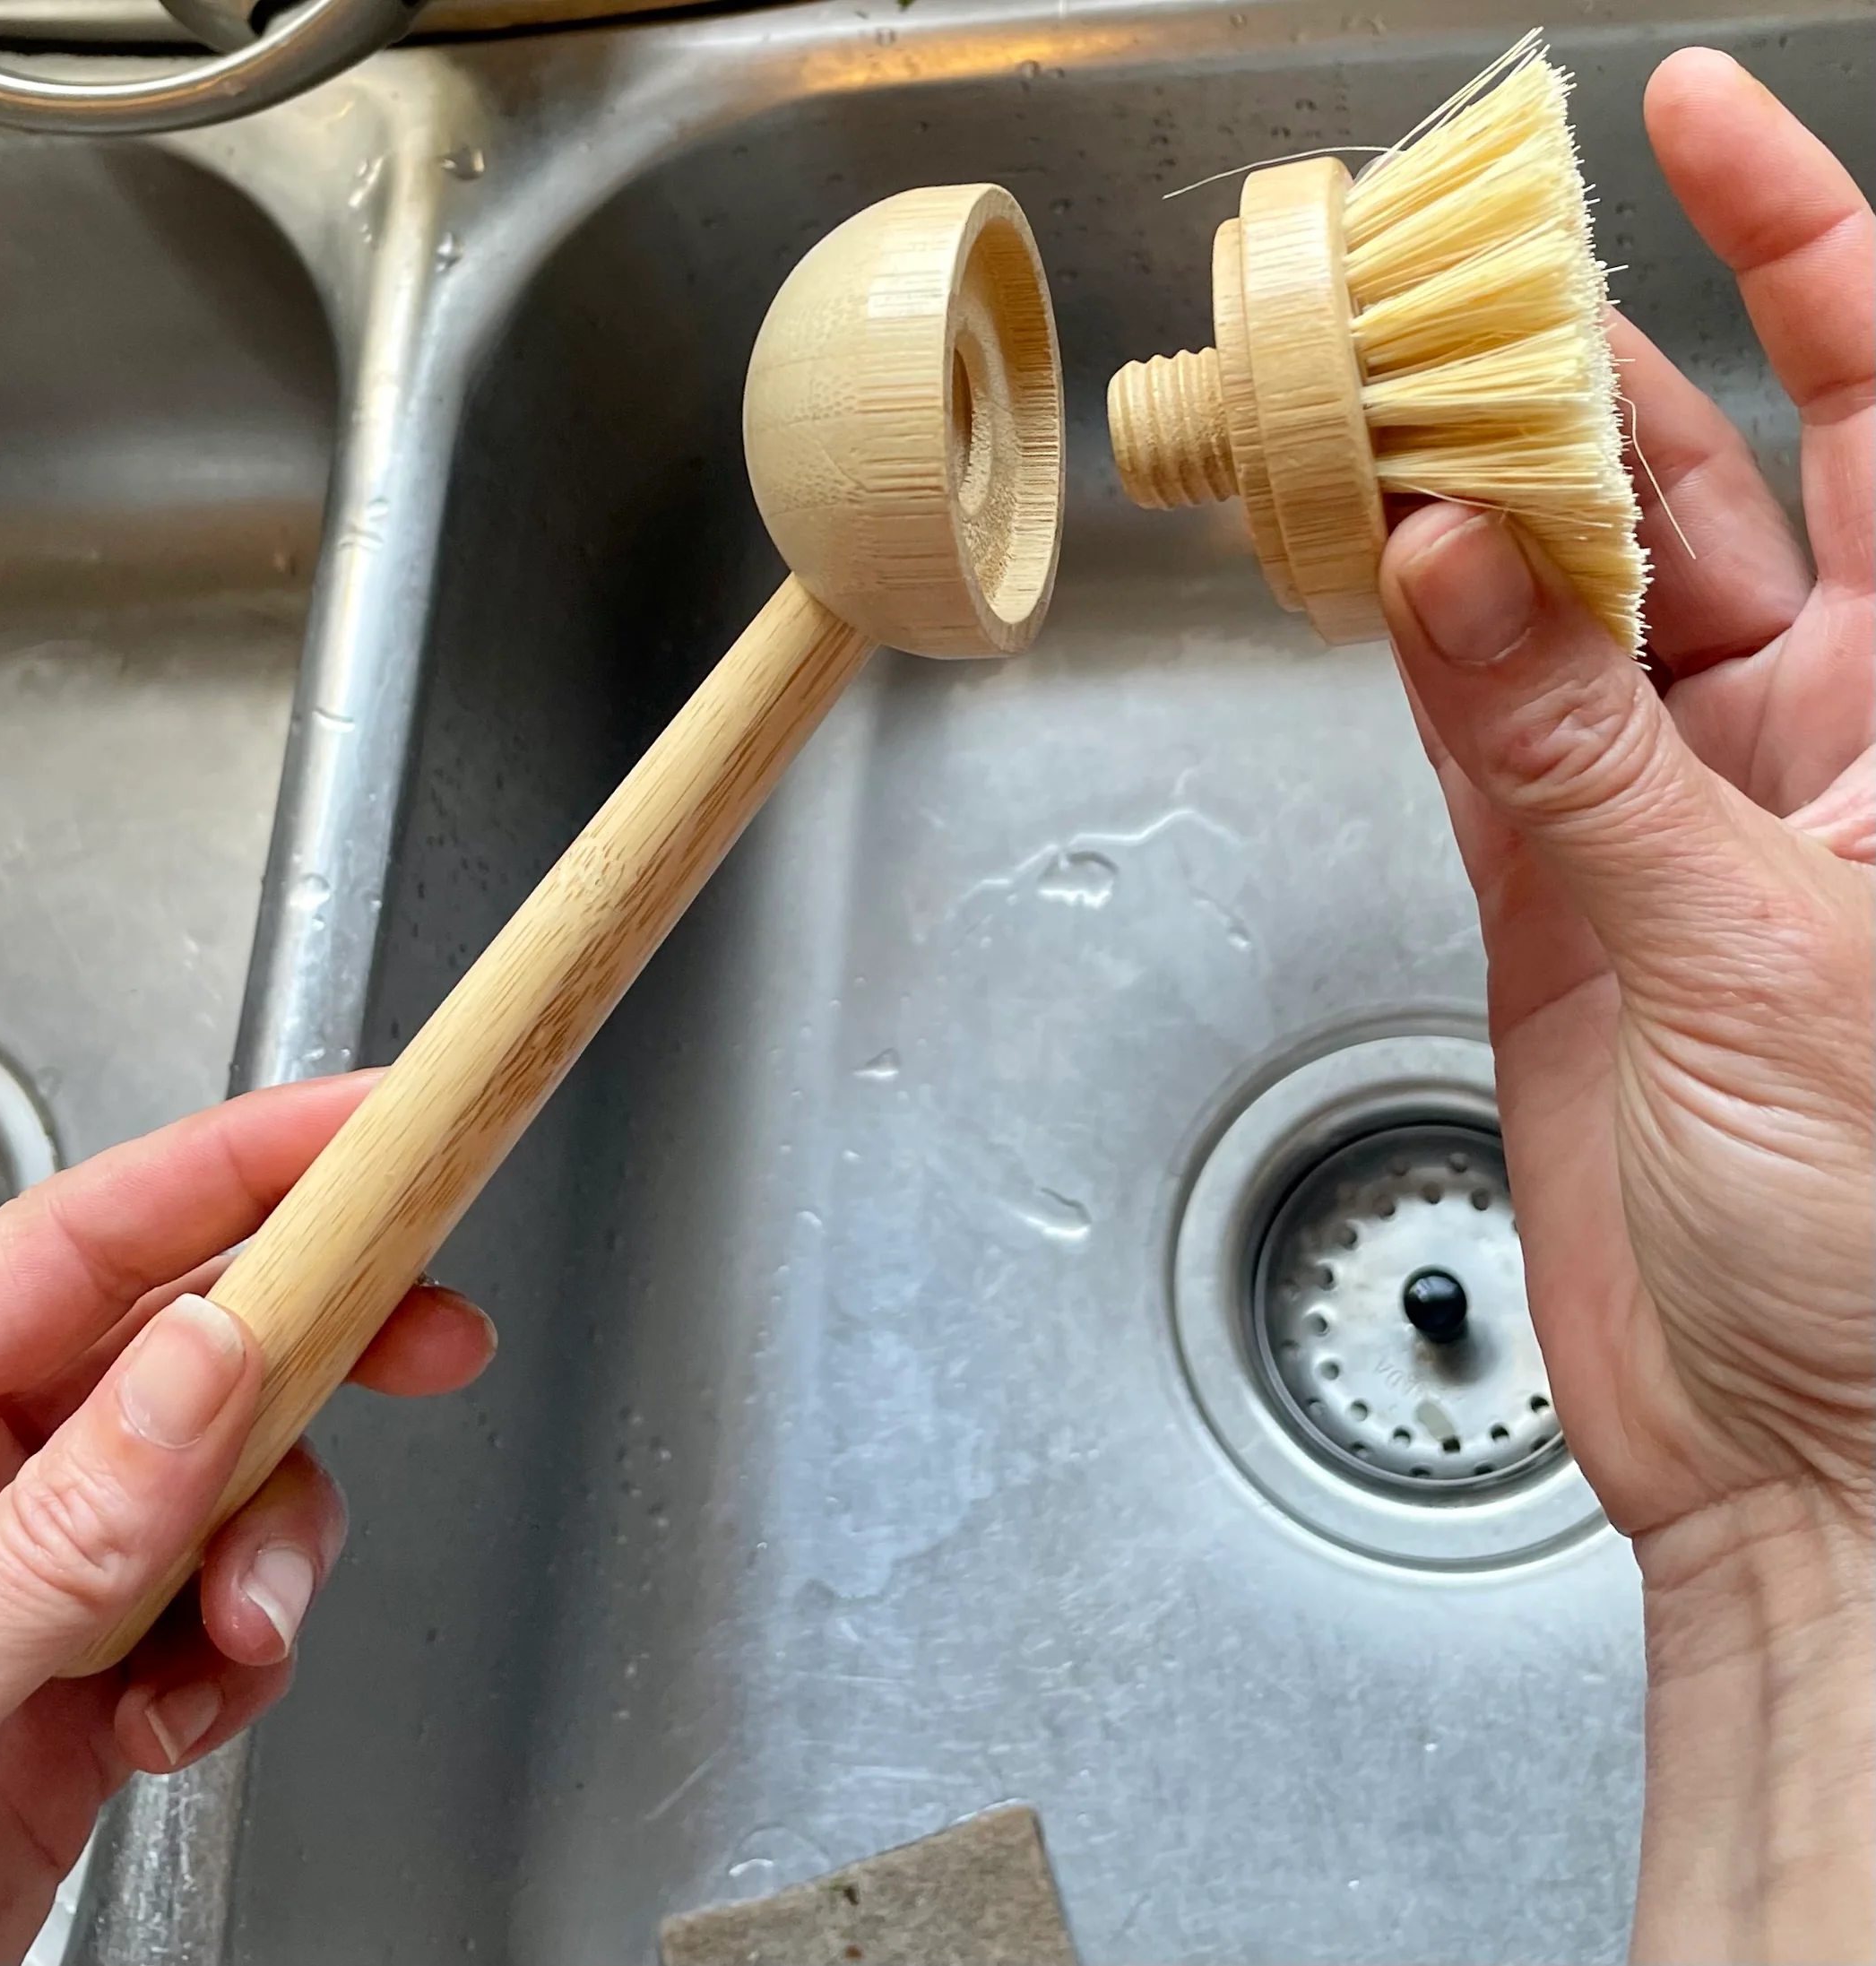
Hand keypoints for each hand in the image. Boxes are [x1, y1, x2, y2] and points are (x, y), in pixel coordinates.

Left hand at [0, 1074, 495, 1962]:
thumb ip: (72, 1515)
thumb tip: (207, 1359)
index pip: (102, 1229)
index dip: (252, 1160)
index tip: (376, 1129)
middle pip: (200, 1332)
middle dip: (325, 1344)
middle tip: (434, 1336)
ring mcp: (52, 1555)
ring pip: (240, 1476)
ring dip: (277, 1552)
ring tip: (241, 1635)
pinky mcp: (101, 1655)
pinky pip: (232, 1597)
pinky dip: (246, 1651)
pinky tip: (180, 1713)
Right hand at [1378, 49, 1871, 1964]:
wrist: (1786, 1445)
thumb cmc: (1867, 1241)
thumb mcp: (1750, 955)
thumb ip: (1578, 754)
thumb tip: (1457, 567)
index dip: (1805, 249)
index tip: (1692, 123)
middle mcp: (1819, 741)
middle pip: (1703, 487)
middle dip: (1587, 372)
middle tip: (1456, 286)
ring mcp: (1675, 811)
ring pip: (1567, 600)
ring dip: (1477, 511)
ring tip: (1380, 416)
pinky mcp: (1564, 891)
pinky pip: (1484, 726)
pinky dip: (1424, 653)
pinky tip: (1373, 574)